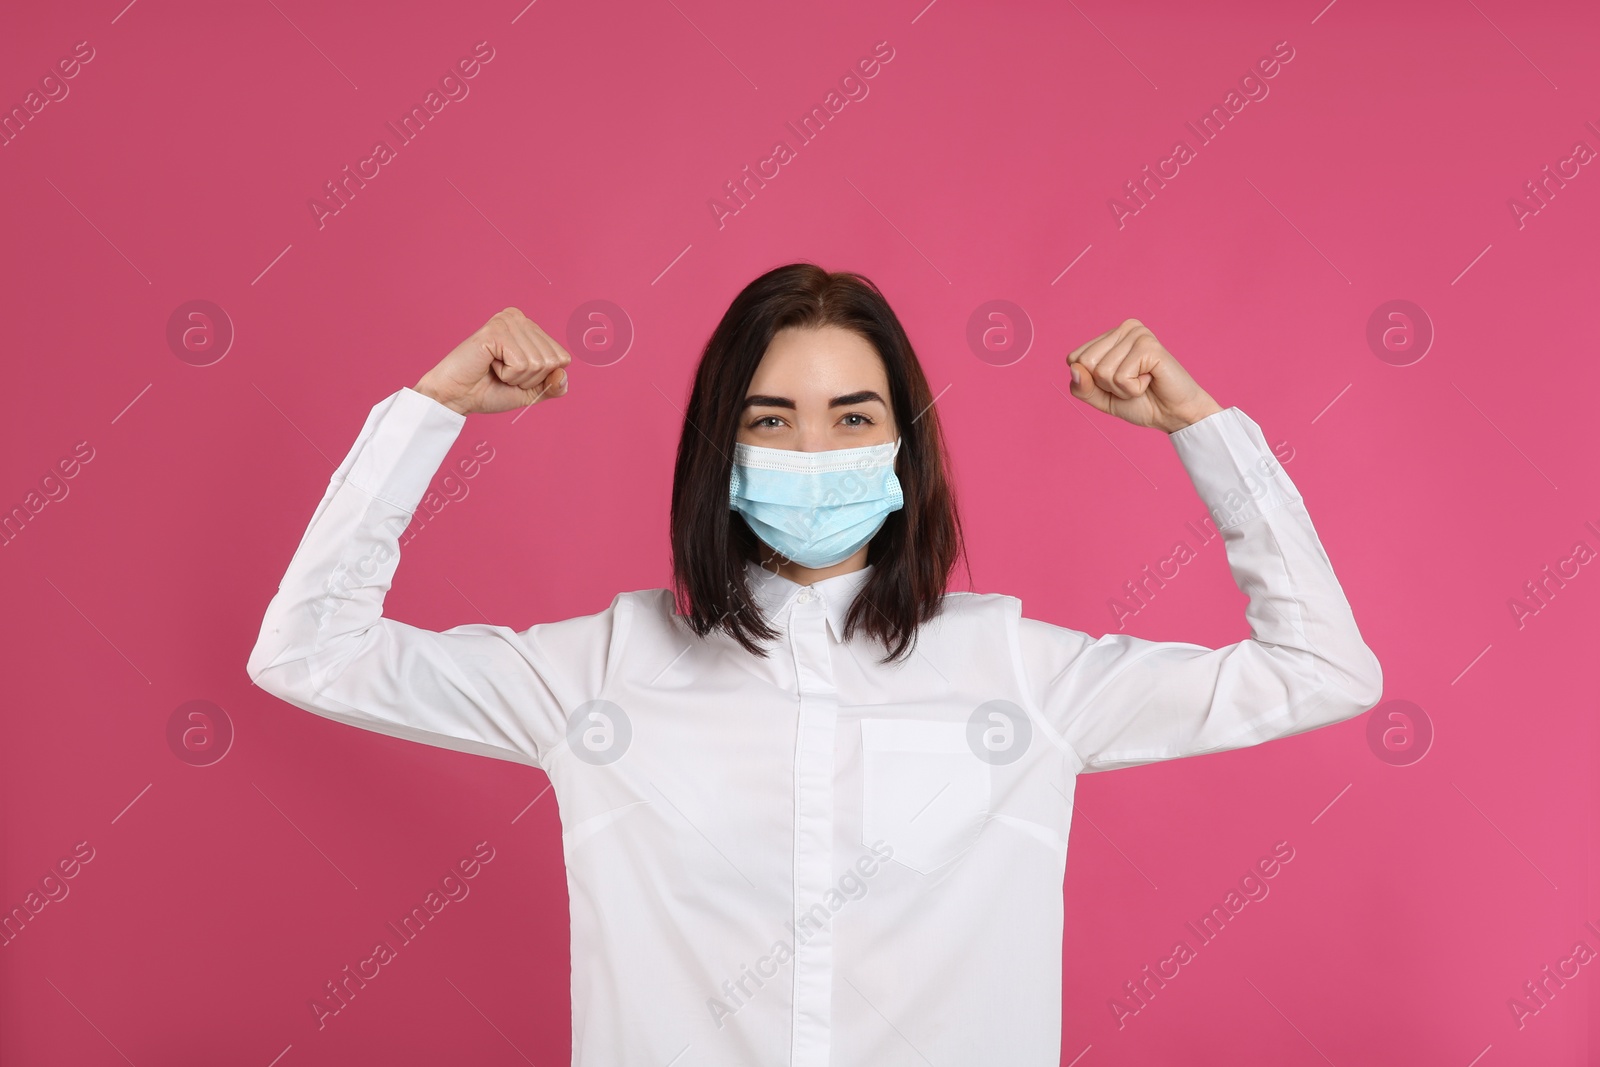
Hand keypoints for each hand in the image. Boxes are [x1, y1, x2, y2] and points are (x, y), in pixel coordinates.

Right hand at [414, 308, 571, 415]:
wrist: (457, 397)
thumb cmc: (490, 390)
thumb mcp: (532, 392)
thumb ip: (554, 386)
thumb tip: (563, 375)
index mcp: (530, 327)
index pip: (563, 358)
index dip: (542, 378)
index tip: (516, 375)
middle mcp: (520, 318)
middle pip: (552, 360)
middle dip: (531, 378)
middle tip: (504, 374)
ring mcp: (507, 321)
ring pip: (537, 363)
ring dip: (517, 377)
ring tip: (496, 369)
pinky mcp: (495, 330)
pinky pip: (521, 363)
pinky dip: (507, 374)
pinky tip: (490, 365)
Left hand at [1065, 319, 1222, 433]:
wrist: (1173, 415)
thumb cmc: (1141, 402)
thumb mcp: (1101, 398)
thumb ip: (1082, 387)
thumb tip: (1074, 369)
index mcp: (1110, 335)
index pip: (1074, 359)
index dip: (1091, 381)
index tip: (1117, 382)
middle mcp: (1124, 328)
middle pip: (1085, 364)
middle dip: (1105, 385)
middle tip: (1131, 383)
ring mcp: (1137, 333)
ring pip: (1102, 372)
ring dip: (1121, 389)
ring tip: (1142, 382)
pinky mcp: (1149, 345)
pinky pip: (1120, 377)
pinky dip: (1132, 389)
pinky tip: (1150, 380)